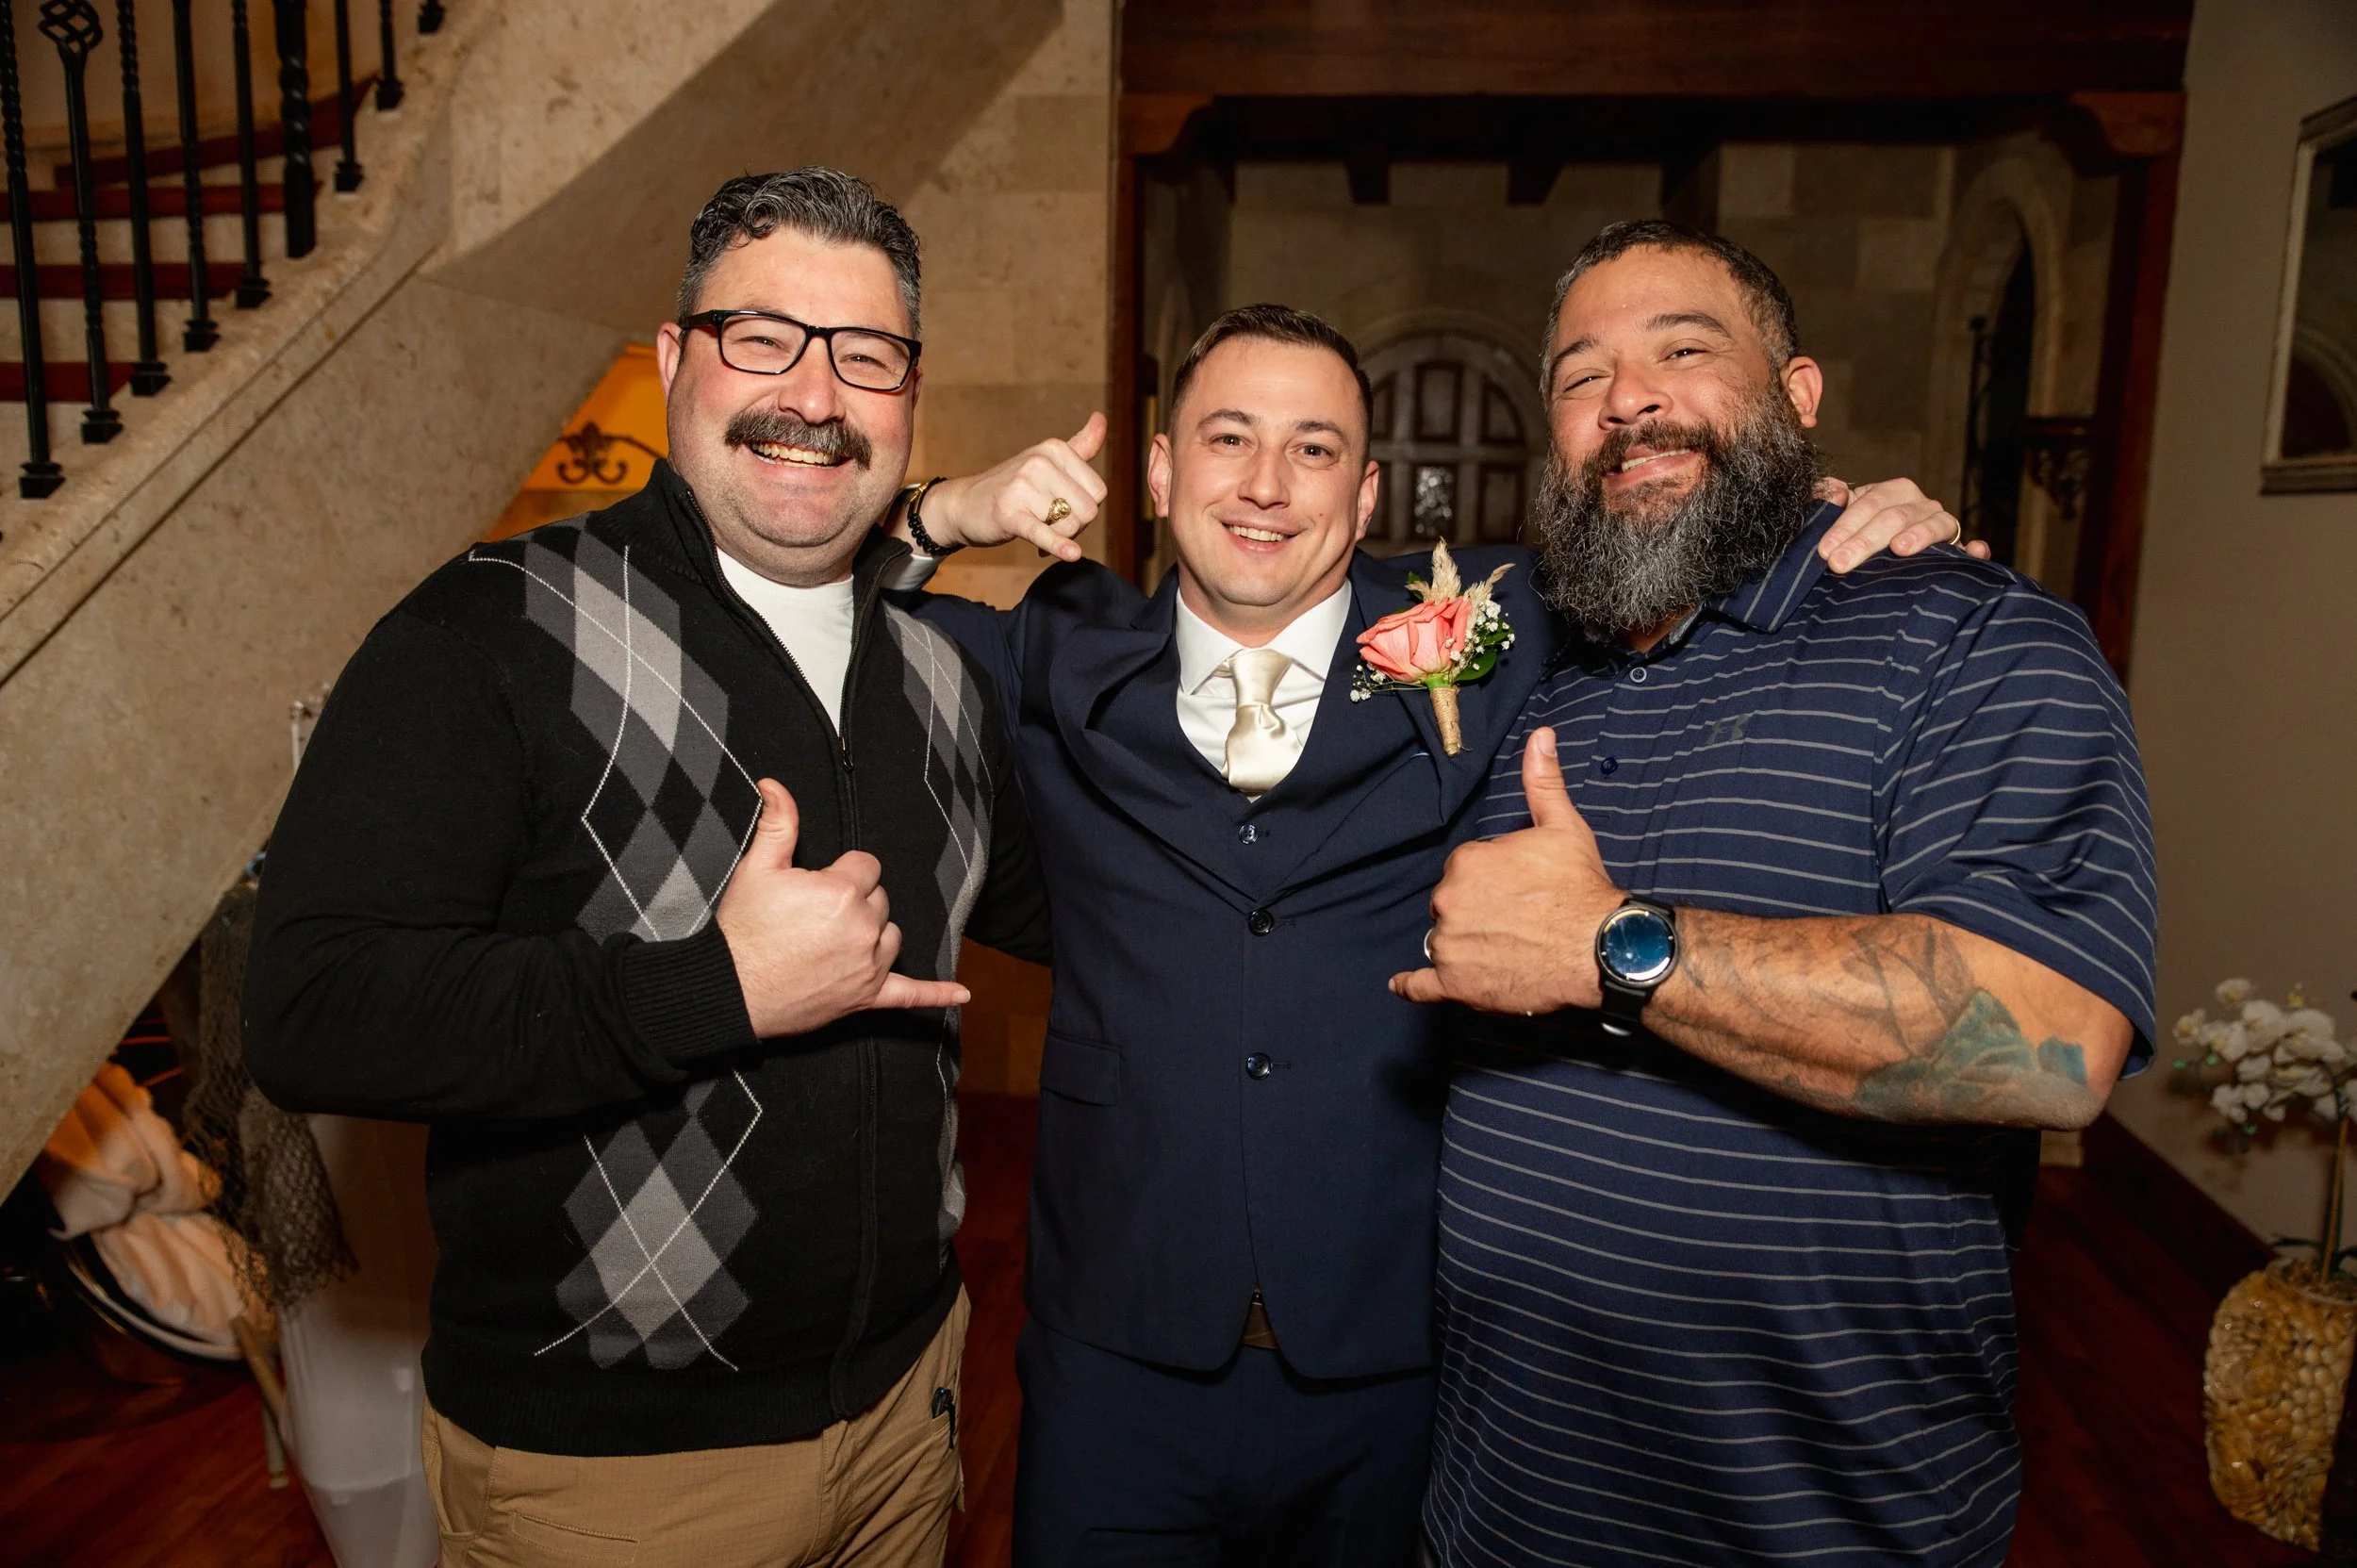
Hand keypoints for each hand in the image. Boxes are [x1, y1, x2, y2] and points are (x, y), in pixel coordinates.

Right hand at [715, 779, 969, 1036]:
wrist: (731, 989)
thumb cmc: (743, 930)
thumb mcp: (757, 869)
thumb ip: (777, 823)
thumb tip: (774, 783)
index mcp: (841, 892)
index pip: (867, 866)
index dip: (841, 873)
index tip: (816, 886)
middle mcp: (863, 928)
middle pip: (880, 899)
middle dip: (855, 902)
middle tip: (814, 917)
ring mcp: (868, 966)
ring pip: (892, 936)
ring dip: (873, 934)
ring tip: (834, 940)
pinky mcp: (866, 997)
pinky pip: (911, 996)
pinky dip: (935, 993)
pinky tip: (962, 993)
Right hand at [913, 413, 1109, 559]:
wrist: (962, 504)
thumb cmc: (1013, 487)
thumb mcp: (1047, 460)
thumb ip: (1080, 444)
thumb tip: (1101, 417)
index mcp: (1055, 448)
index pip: (1098, 491)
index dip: (1085, 509)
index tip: (1064, 510)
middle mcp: (1040, 462)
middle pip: (1088, 511)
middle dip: (1074, 526)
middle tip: (1050, 524)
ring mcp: (1023, 486)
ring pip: (1069, 526)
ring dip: (1058, 538)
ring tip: (1037, 530)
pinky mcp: (1009, 513)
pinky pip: (1043, 533)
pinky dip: (1058, 546)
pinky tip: (1070, 554)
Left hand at [1390, 728, 1623, 1012]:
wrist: (1599, 946)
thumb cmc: (1581, 888)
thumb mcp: (1562, 827)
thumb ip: (1542, 781)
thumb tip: (1541, 737)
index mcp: (1466, 862)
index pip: (1464, 872)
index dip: (1491, 882)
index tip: (1518, 892)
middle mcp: (1448, 900)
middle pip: (1451, 905)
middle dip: (1476, 912)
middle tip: (1517, 922)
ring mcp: (1449, 944)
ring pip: (1444, 941)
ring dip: (1464, 946)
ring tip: (1503, 950)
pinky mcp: (1455, 984)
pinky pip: (1420, 985)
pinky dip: (1410, 985)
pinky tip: (1402, 985)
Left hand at [1813, 476, 1990, 572]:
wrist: (1893, 553)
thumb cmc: (1864, 532)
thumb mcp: (1844, 515)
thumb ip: (1829, 501)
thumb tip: (1829, 489)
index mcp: (1893, 491)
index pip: (1868, 504)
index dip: (1845, 526)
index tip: (1826, 551)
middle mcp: (1920, 504)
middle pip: (1894, 518)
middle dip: (1865, 541)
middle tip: (1841, 564)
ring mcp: (1942, 523)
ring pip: (1932, 526)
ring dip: (1918, 536)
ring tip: (1899, 549)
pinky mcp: (1960, 546)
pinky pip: (1969, 545)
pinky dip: (1975, 548)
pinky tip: (1973, 552)